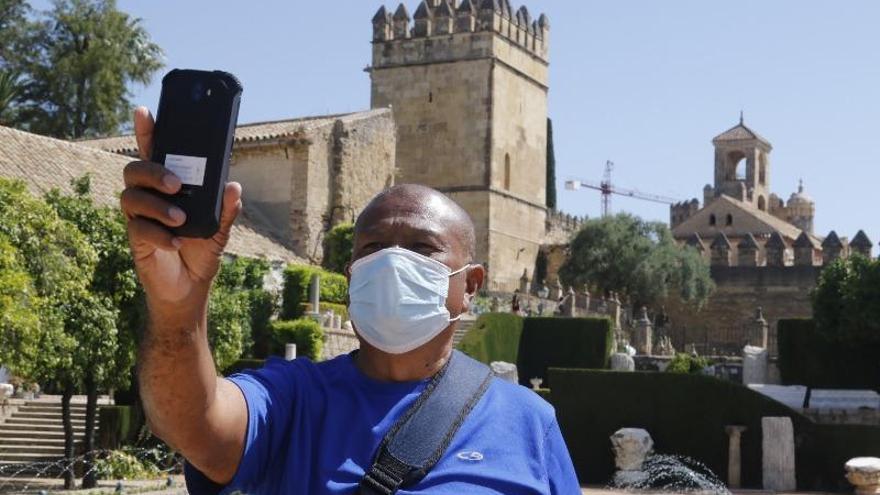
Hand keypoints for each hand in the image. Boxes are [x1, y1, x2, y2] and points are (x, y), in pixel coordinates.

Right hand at [121, 106, 241, 309]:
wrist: (190, 288)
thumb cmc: (201, 250)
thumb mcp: (220, 229)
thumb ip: (226, 209)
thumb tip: (234, 187)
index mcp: (169, 186)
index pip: (155, 153)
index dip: (148, 131)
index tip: (145, 111)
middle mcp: (150, 196)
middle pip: (135, 170)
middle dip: (153, 172)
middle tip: (177, 184)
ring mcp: (139, 217)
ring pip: (131, 197)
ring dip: (158, 206)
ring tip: (181, 219)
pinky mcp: (136, 240)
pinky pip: (138, 229)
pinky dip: (160, 234)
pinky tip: (177, 242)